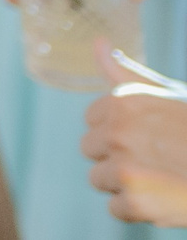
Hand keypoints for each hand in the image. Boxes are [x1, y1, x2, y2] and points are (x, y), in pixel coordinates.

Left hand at [85, 49, 186, 226]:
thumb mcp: (161, 95)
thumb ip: (122, 73)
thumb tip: (98, 42)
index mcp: (123, 103)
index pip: (91, 118)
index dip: (115, 128)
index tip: (141, 134)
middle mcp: (118, 133)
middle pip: (89, 148)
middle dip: (114, 155)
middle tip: (150, 157)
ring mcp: (124, 168)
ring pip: (98, 178)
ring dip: (123, 182)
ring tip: (156, 177)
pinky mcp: (135, 202)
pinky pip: (115, 208)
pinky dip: (136, 209)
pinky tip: (160, 198)